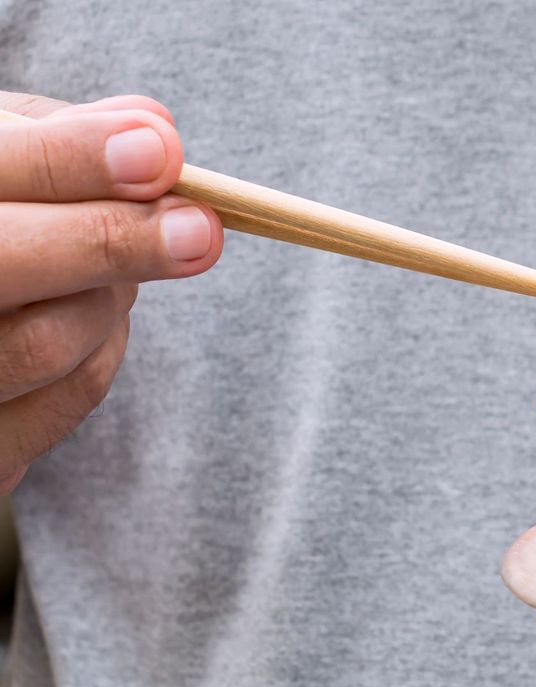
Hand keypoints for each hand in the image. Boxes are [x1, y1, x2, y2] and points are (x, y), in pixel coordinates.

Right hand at [0, 92, 222, 491]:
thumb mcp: (2, 158)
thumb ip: (65, 138)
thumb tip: (155, 130)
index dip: (71, 160)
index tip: (161, 151)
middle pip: (3, 264)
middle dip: (113, 242)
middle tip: (202, 230)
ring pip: (49, 340)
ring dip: (115, 294)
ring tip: (126, 256)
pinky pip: (71, 395)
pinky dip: (106, 345)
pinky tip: (96, 314)